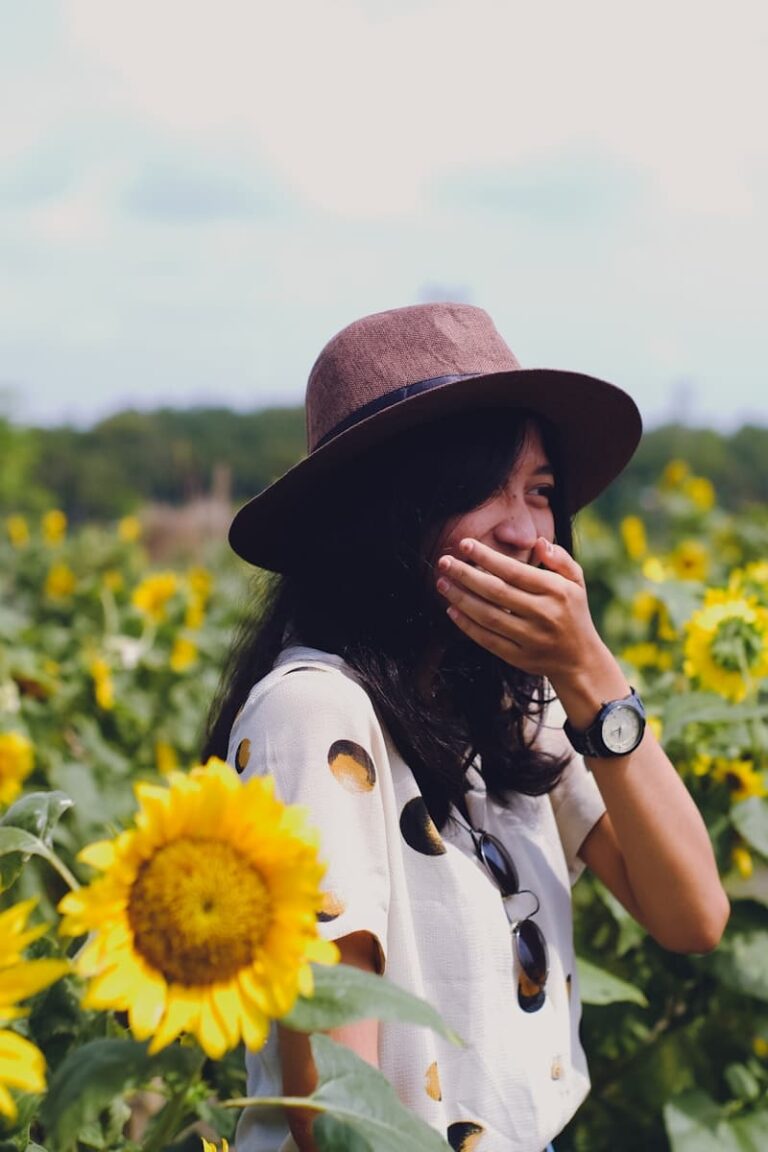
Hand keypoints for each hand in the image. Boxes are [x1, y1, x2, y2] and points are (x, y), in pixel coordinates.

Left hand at [435, 536, 603, 683]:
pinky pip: (487, 640)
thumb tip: (539, 542)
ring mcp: (530, 638)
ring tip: (442, 583)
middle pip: (497, 592)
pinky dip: (467, 626)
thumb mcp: (576, 582)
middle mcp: (543, 614)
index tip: (464, 544)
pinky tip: (451, 610)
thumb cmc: (573, 613)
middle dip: (466, 575)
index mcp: (556, 591)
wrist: (580, 661)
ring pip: (488, 616)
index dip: (487, 557)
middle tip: (444, 562)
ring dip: (461, 598)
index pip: (515, 571)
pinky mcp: (518, 657)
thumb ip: (560, 559)